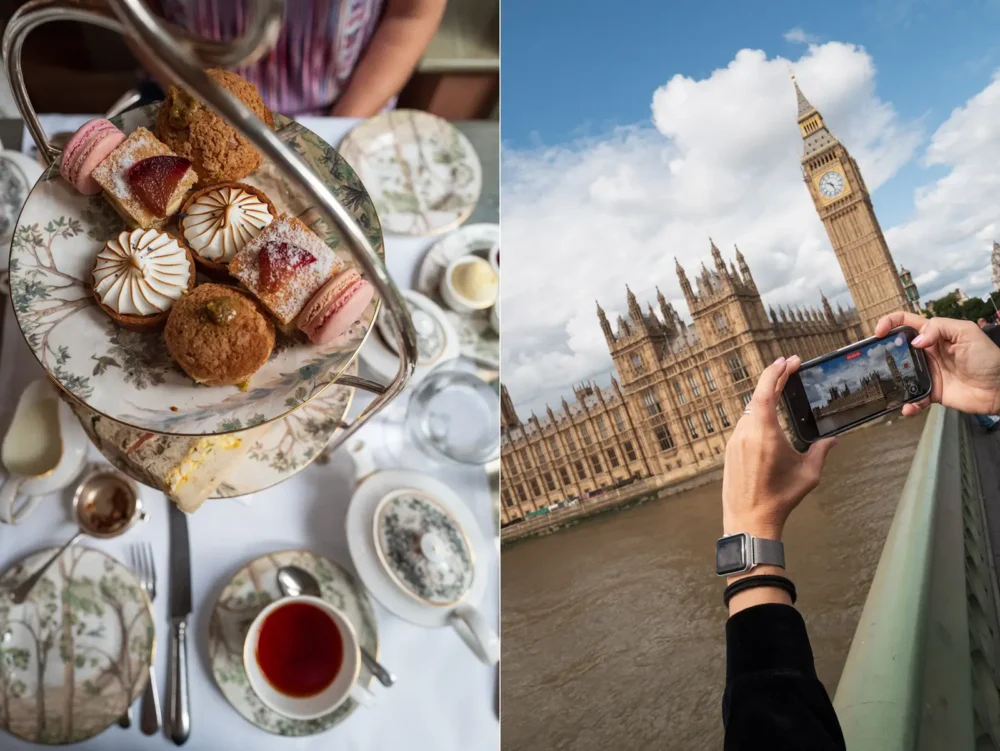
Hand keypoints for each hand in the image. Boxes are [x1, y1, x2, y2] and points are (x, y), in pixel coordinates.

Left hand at [722, 356, 836, 542]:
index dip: (775, 372)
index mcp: (764, 433)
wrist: (748, 520)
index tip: (788, 361)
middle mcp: (746, 432)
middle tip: (789, 368)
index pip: (765, 392)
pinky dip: (756, 415)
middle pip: (757, 397)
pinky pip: (744, 425)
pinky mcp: (729, 450)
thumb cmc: (780, 498)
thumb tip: (833, 438)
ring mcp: (735, 441)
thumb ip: (821, 451)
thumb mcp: (808, 474)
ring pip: (749, 411)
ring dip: (764, 398)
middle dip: (773, 380)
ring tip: (782, 390)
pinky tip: (769, 418)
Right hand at [875, 313, 999, 416]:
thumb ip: (939, 329)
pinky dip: (908, 403)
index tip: (879, 332)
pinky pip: (914, 397)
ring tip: (889, 385)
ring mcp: (928, 372)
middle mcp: (927, 352)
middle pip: (897, 349)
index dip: (889, 322)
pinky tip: (908, 406)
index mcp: (934, 334)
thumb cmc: (988, 358)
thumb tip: (915, 341)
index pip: (906, 322)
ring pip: (901, 374)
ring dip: (892, 380)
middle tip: (877, 361)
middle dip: (884, 353)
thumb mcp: (966, 332)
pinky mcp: (931, 392)